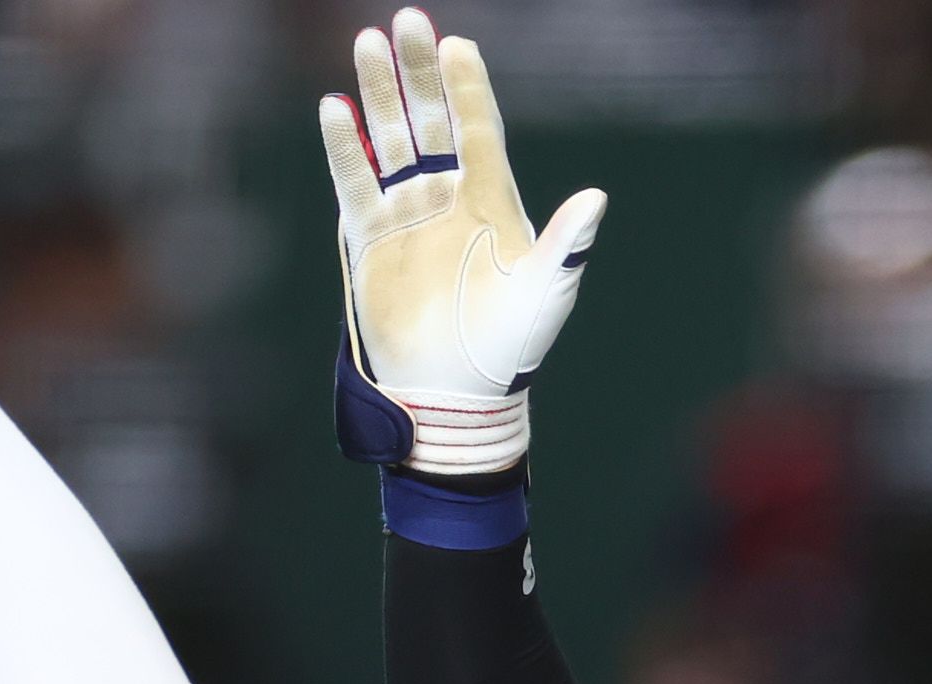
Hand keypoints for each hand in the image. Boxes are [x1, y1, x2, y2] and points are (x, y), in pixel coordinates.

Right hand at [317, 9, 605, 475]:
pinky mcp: (371, 239)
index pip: (479, 127)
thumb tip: (597, 198)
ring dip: (380, 94)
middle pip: (431, 119)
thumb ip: (568, 245)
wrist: (456, 398)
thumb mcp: (546, 293)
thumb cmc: (509, 348)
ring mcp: (407, 214)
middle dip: (419, 72)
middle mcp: (448, 197)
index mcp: (493, 200)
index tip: (456, 46)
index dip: (468, 87)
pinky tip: (335, 108)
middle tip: (407, 22)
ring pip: (391, 140)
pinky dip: (344, 148)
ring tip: (368, 44)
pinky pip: (355, 182)